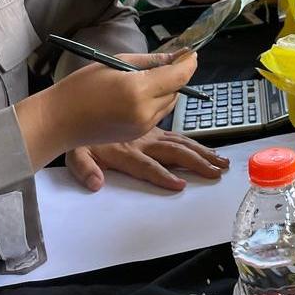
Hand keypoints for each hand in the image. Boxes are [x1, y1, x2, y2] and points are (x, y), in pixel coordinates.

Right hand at [17, 52, 197, 167]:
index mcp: (139, 90)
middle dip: (176, 76)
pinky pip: (157, 115)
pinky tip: (138, 95)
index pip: (178, 75)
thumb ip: (150, 61)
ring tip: (146, 79)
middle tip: (168, 62)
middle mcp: (145, 111)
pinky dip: (155, 103)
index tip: (191, 54)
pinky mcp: (138, 135)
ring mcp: (142, 126)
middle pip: (177, 90)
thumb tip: (176, 57)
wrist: (58, 121)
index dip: (189, 63)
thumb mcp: (116, 63)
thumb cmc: (81, 87)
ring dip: (166, 90)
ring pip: (169, 103)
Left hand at [67, 128, 228, 191]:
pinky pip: (175, 136)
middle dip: (196, 162)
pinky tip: (206, 150)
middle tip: (217, 172)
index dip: (162, 176)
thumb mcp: (74, 154)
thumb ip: (84, 169)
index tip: (180, 185)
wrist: (78, 109)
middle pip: (173, 153)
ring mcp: (148, 135)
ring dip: (201, 153)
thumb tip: (96, 183)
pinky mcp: (150, 131)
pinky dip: (192, 143)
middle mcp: (141, 143)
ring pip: (180, 143)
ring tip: (220, 163)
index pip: (146, 166)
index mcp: (124, 151)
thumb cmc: (77, 136)